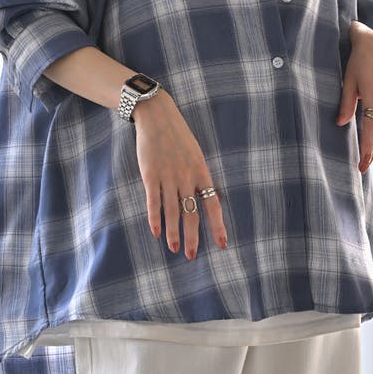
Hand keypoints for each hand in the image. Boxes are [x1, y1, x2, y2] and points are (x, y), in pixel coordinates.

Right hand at [132, 89, 227, 258]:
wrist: (158, 117)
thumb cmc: (178, 136)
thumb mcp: (195, 154)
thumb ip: (198, 176)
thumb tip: (203, 199)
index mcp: (201, 171)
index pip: (213, 204)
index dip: (218, 226)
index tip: (222, 245)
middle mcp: (187, 177)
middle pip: (191, 213)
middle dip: (192, 237)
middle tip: (191, 256)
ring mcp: (168, 176)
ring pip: (172, 212)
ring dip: (173, 233)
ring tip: (175, 249)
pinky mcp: (150, 175)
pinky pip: (153, 202)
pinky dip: (154, 219)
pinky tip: (155, 232)